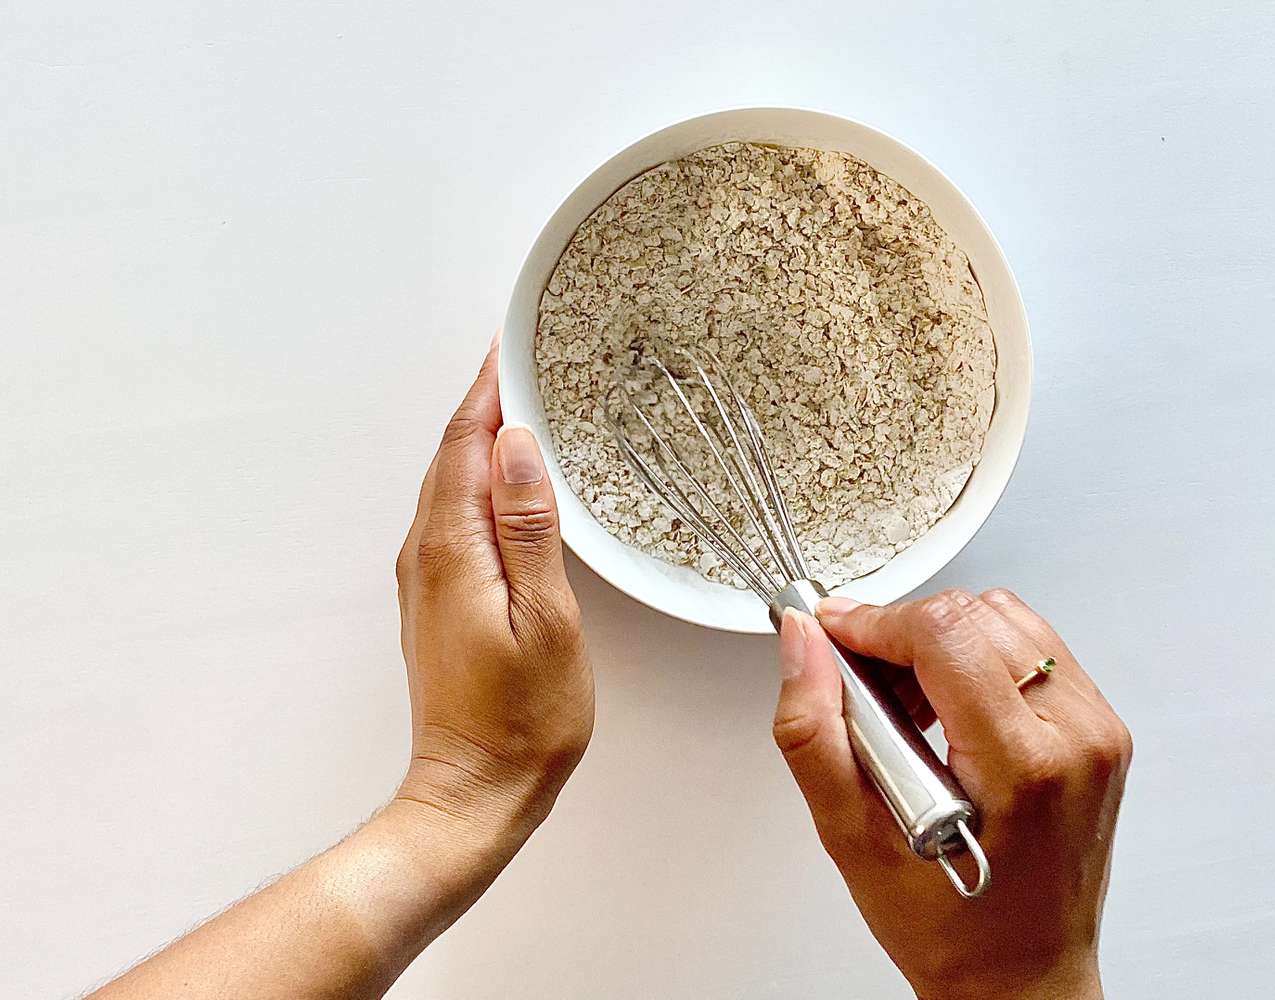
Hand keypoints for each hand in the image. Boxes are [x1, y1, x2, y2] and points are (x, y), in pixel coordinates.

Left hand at [394, 341, 594, 866]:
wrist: (473, 791)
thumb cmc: (521, 718)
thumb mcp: (546, 618)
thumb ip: (529, 527)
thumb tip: (515, 445)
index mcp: (452, 548)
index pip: (467, 440)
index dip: (490, 386)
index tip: (515, 339)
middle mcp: (426, 552)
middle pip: (452, 451)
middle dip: (486, 398)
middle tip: (528, 354)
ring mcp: (426, 576)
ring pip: (451, 480)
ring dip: (483, 435)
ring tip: (524, 399)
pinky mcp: (437, 597)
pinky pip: (454, 513)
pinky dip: (479, 477)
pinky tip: (509, 478)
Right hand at [773, 589, 1129, 999]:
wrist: (1022, 978)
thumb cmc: (953, 931)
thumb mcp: (853, 840)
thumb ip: (813, 732)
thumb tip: (802, 644)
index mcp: (1023, 765)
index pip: (944, 634)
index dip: (874, 622)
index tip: (833, 635)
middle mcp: (1076, 736)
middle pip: (974, 615)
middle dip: (903, 633)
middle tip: (863, 683)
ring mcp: (1097, 728)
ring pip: (1006, 619)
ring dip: (942, 642)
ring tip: (904, 704)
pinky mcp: (1099, 726)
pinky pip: (1032, 649)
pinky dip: (978, 659)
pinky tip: (946, 710)